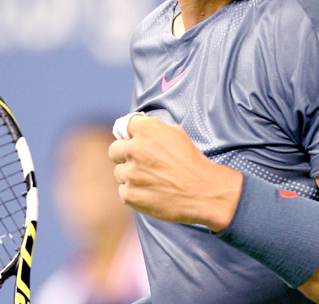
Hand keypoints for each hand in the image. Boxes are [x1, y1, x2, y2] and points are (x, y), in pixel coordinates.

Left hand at [108, 115, 242, 231]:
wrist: (204, 192)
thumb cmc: (192, 161)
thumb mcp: (176, 133)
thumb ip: (154, 128)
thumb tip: (138, 124)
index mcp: (146, 130)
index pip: (124, 126)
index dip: (130, 134)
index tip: (133, 140)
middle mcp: (135, 149)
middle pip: (114, 150)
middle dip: (125, 155)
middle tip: (141, 163)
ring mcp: (130, 173)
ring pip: (119, 172)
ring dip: (131, 176)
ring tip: (151, 181)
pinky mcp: (129, 194)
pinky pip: (123, 190)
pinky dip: (134, 192)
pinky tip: (151, 193)